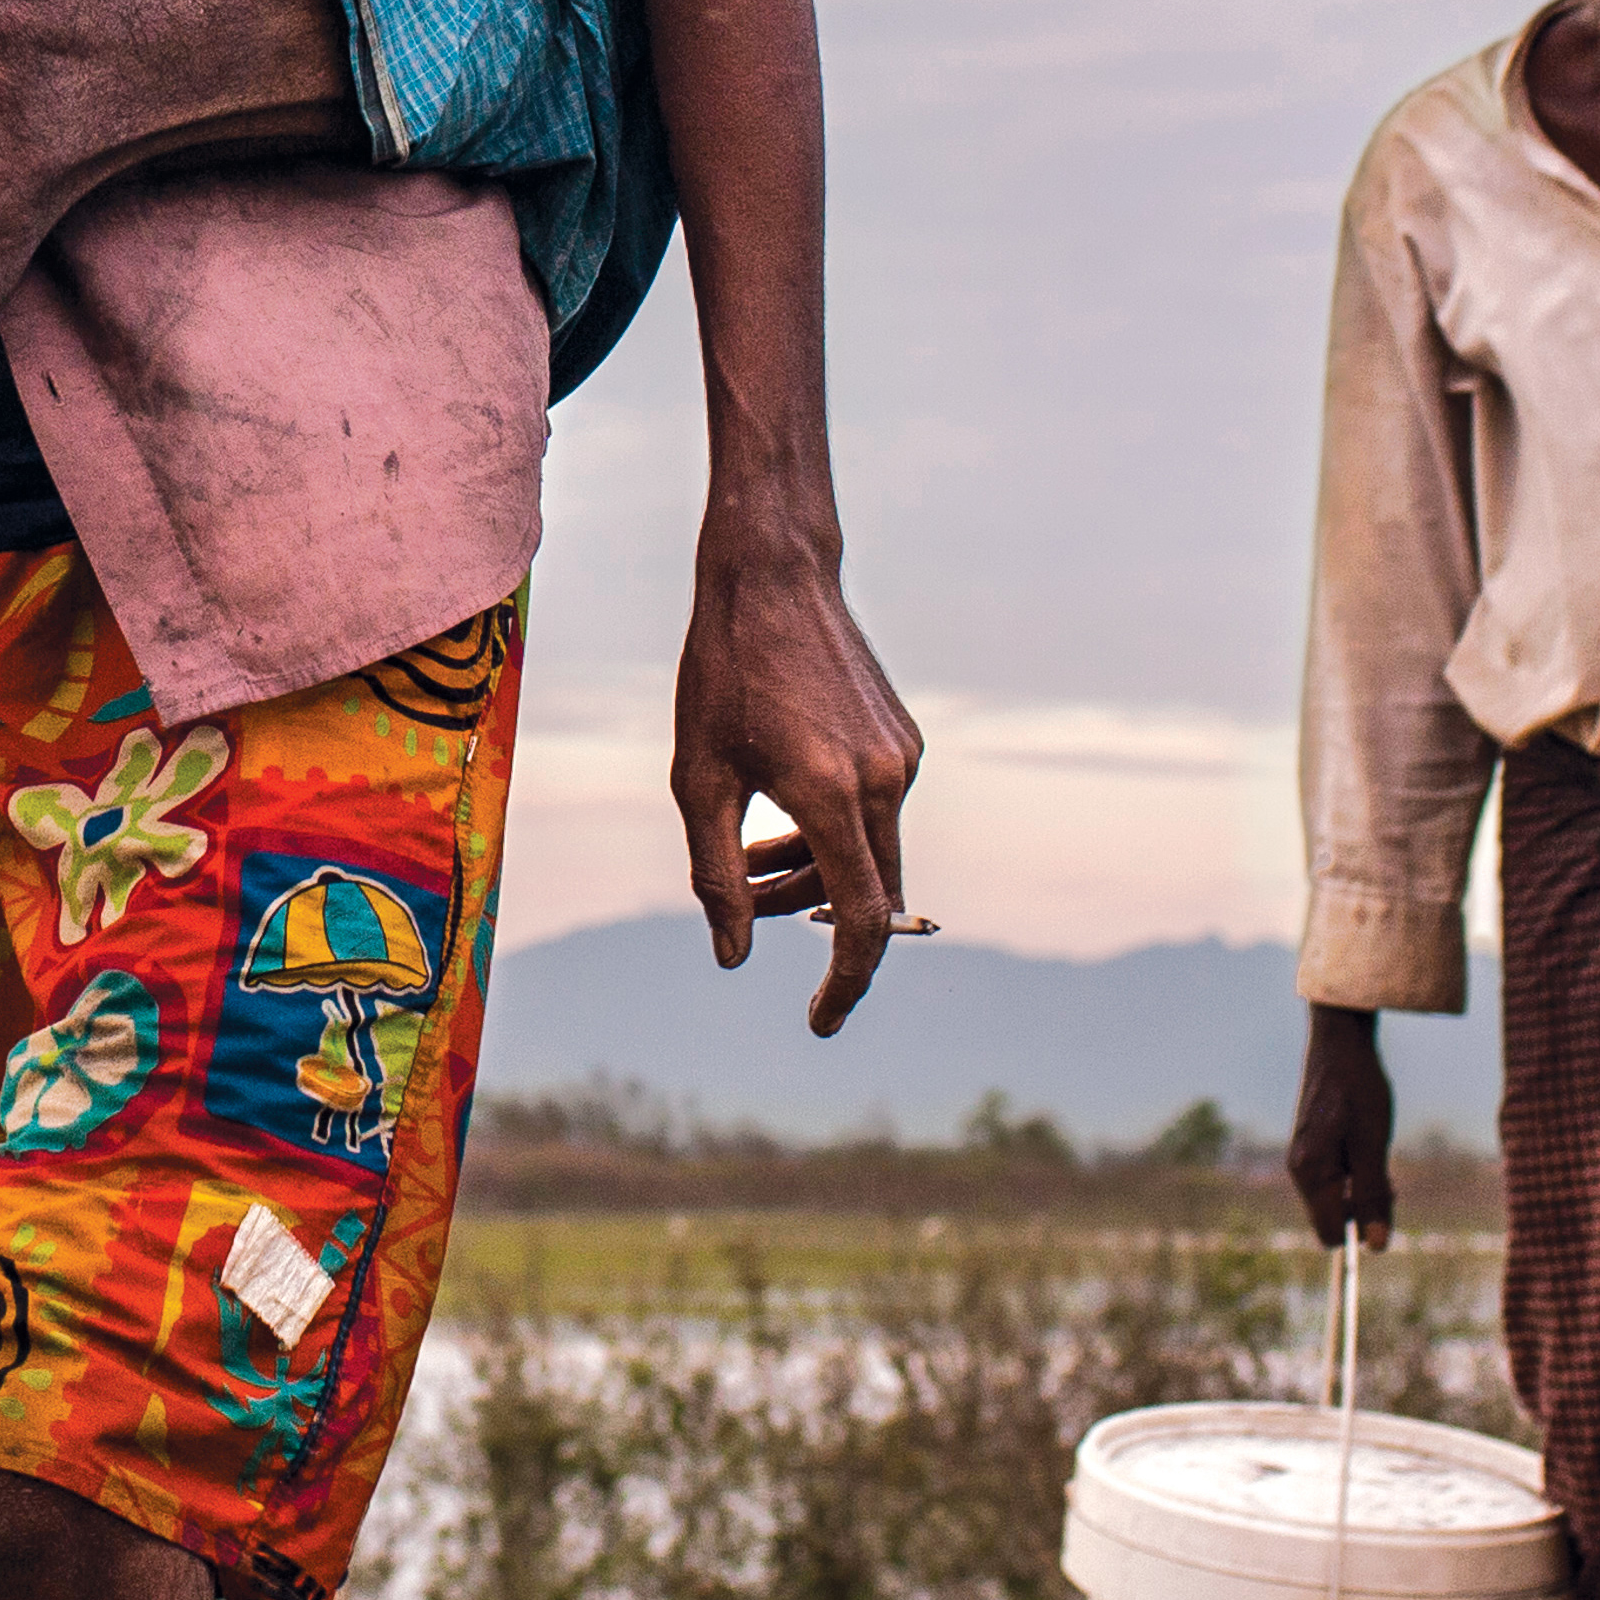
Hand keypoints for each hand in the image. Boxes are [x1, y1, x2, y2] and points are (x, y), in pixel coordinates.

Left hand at [670, 540, 922, 1035]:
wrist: (773, 577)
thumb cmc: (722, 674)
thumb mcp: (697, 778)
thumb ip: (715, 874)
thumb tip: (733, 955)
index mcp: (831, 794)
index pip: (862, 919)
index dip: (845, 982)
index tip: (821, 1022)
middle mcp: (882, 781)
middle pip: (866, 893)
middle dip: (811, 918)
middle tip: (746, 907)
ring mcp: (901, 759)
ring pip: (870, 852)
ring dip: (815, 871)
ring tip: (750, 855)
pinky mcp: (902, 740)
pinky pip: (875, 813)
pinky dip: (833, 831)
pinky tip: (781, 804)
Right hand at [1290, 1007, 1398, 1247]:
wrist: (1341, 1042)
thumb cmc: (1358, 1089)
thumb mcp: (1373, 1144)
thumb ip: (1373, 1195)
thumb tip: (1376, 1246)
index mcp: (1310, 1172)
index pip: (1330, 1233)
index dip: (1361, 1231)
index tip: (1386, 1208)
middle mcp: (1299, 1169)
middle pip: (1333, 1218)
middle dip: (1365, 1209)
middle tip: (1391, 1180)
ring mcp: (1303, 1158)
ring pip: (1336, 1198)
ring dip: (1362, 1190)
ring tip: (1381, 1159)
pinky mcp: (1312, 1147)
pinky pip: (1333, 1179)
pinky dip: (1355, 1175)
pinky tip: (1369, 1149)